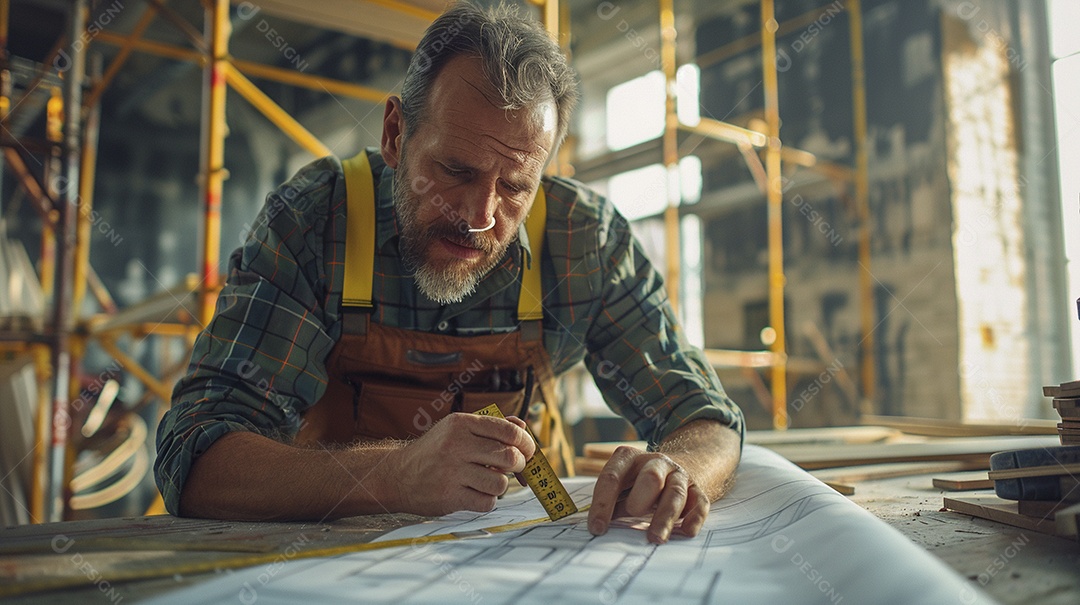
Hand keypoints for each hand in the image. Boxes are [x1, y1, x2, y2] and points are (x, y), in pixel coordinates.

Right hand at [383, 413, 534, 515]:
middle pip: (509, 457)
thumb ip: (490, 426)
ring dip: (500, 485)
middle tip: (514, 468)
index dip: (526, 442)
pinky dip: (487, 500)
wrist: (397, 475)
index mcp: (461, 424)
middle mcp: (456, 446)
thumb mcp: (456, 429)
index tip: (528, 450)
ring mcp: (452, 472)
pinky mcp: (450, 497)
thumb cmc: (433, 452)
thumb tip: (522, 426)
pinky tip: (476, 493)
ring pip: (501, 483)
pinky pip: (487, 502)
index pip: (508, 430)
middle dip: (519, 465)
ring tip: (488, 481)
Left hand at [587, 445, 709, 543]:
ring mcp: (679, 475)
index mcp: (630, 458)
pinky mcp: (698, 490)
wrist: (683, 463)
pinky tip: (686, 532)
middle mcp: (656, 463)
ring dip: (665, 517)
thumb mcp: (624, 484)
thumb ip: (613, 502)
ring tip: (655, 538)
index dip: (603, 503)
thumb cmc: (641, 481)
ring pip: (675, 493)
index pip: (612, 477)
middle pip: (651, 477)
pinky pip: (699, 503)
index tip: (597, 528)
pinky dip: (693, 518)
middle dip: (640, 497)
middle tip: (633, 514)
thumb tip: (599, 527)